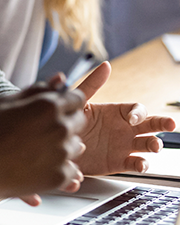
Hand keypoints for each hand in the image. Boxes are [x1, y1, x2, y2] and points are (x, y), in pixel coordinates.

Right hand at [0, 82, 85, 202]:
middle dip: (66, 121)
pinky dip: (59, 167)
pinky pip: (71, 170)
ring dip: (63, 145)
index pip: (77, 98)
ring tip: (37, 148)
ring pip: (76, 145)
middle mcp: (60, 127)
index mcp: (47, 106)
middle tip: (42, 128)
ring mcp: (61, 153)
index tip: (58, 107)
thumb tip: (60, 78)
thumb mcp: (5, 101)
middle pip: (80, 121)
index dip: (67, 102)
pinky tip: (38, 164)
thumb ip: (36, 89)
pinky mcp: (59, 176)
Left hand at [73, 61, 175, 175]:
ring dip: (155, 145)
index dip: (138, 113)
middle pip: (151, 125)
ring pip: (148, 145)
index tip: (131, 119)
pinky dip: (142, 164)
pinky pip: (136, 163)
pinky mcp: (119, 162)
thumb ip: (92, 84)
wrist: (59, 144)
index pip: (137, 109)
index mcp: (116, 112)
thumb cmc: (69, 120)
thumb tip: (106, 65)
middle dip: (162, 124)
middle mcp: (124, 128)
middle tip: (170, 124)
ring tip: (154, 146)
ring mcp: (123, 145)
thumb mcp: (80, 102)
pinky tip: (139, 163)